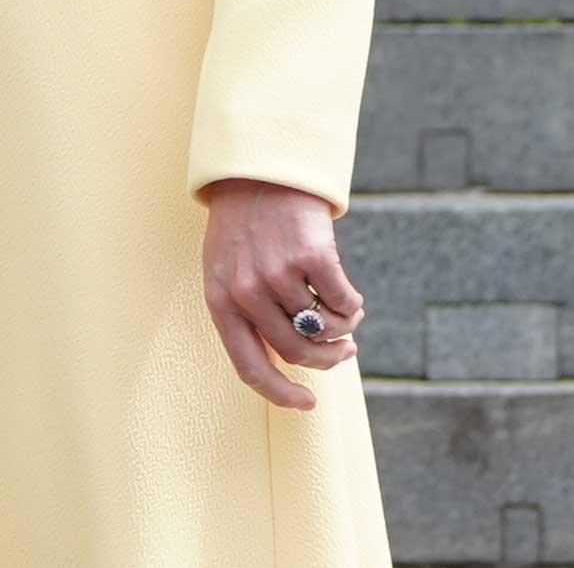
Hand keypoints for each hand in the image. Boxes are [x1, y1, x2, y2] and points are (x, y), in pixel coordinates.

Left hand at [200, 177, 365, 409]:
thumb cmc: (245, 227)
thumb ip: (248, 314)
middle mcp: (246, 292)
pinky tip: (350, 297)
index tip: (307, 403)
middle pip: (297, 353)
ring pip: (325, 330)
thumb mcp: (228, 271)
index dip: (281, 394)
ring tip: (346, 315)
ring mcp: (278, 274)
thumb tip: (292, 362)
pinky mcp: (312, 256)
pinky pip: (344, 303)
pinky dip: (352, 307)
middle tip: (344, 351)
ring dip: (342, 329)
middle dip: (327, 359)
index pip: (250, 368)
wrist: (260, 170)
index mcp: (220, 301)